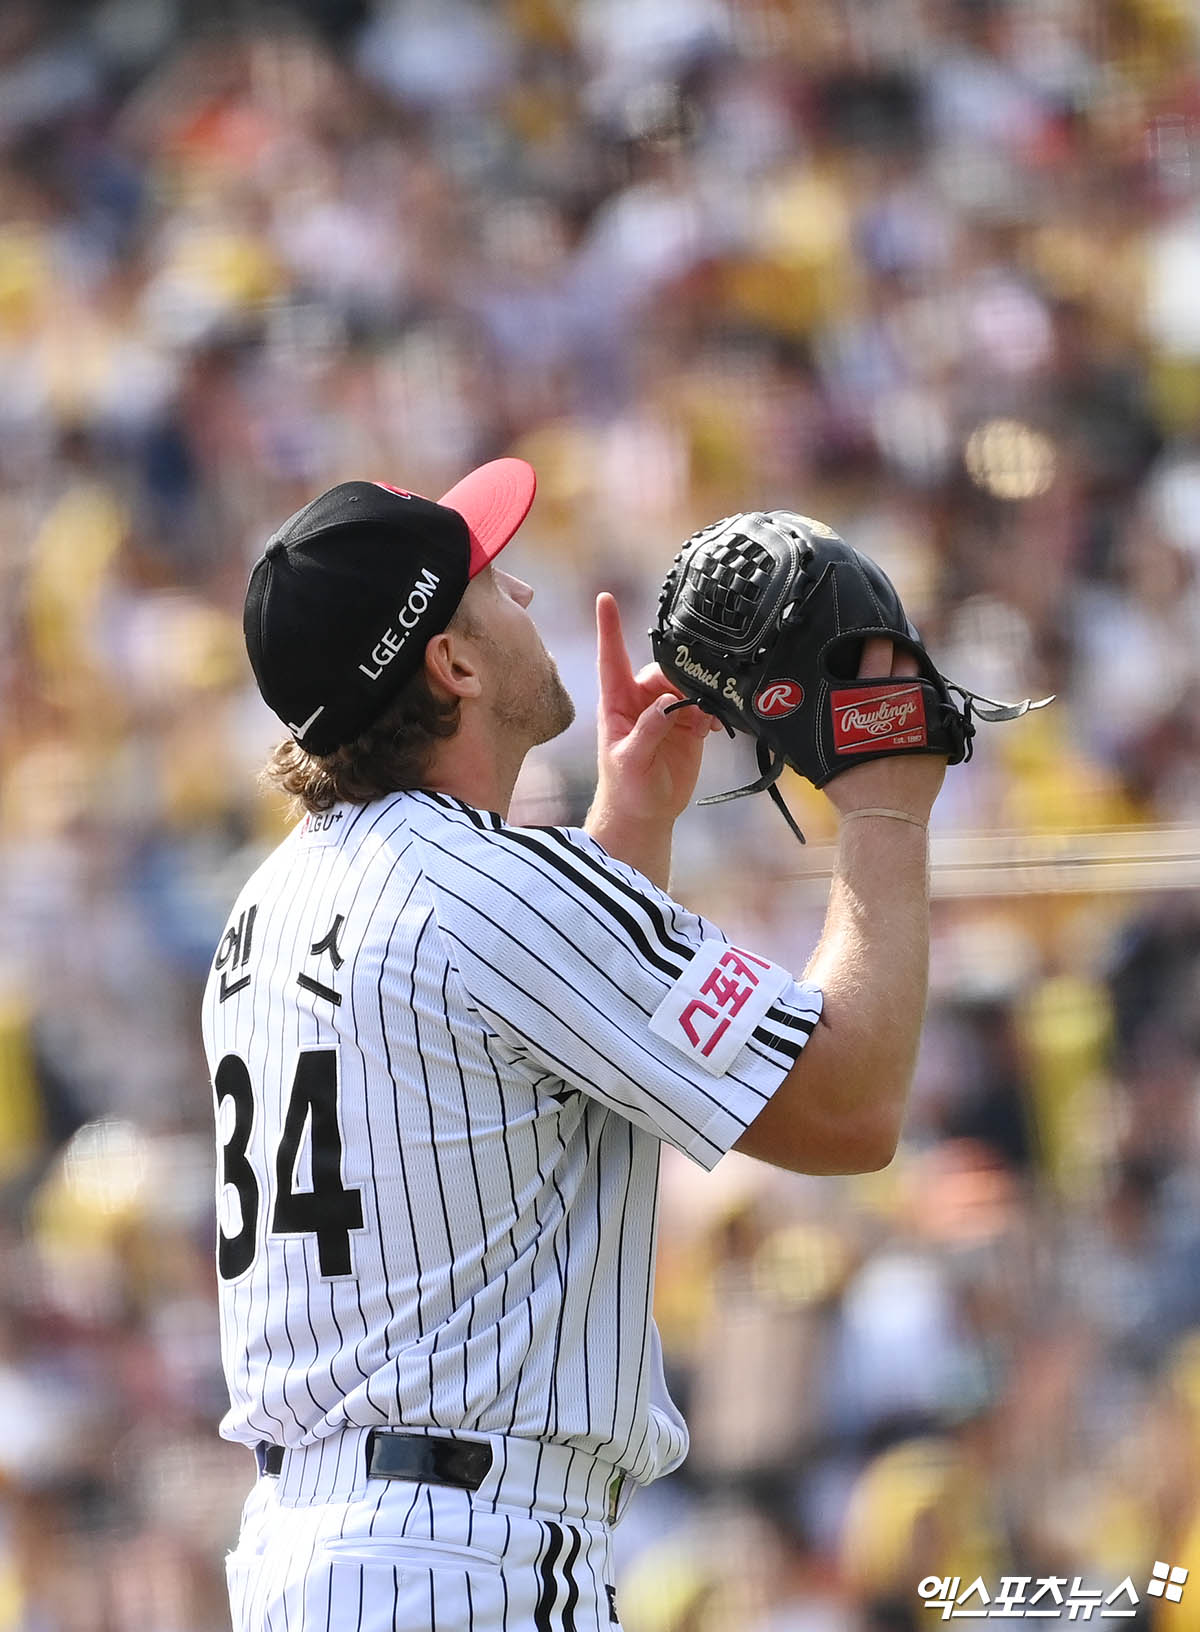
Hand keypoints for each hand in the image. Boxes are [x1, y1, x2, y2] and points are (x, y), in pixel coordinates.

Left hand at [592, 591, 719, 828]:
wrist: (646, 814)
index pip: (612, 658)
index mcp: (617, 703)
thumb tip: (666, 703)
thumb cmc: (626, 788)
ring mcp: (665, 712)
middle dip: (678, 676)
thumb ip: (647, 731)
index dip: (609, 628)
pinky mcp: (687, 725)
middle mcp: (641, 701)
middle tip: (688, 703)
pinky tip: (713, 728)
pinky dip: (712, 712)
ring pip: (686, 684)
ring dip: (698, 695)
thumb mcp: (630, 761)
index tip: (605, 597)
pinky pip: (704, 706)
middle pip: (662, 668)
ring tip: (702, 720)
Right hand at [822, 637, 947, 822]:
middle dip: (901, 650)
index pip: (878, 653)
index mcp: (868, 700)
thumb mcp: (819, 747)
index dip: (878, 638)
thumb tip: (781, 699)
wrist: (883, 816)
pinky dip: (928, 703)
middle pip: (907, 662)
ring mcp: (925, 718)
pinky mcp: (942, 735)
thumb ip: (814, 718)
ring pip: (925, 682)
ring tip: (908, 670)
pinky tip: (919, 703)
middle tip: (894, 644)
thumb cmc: (846, 785)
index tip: (876, 631)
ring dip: (916, 673)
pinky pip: (937, 709)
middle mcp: (901, 703)